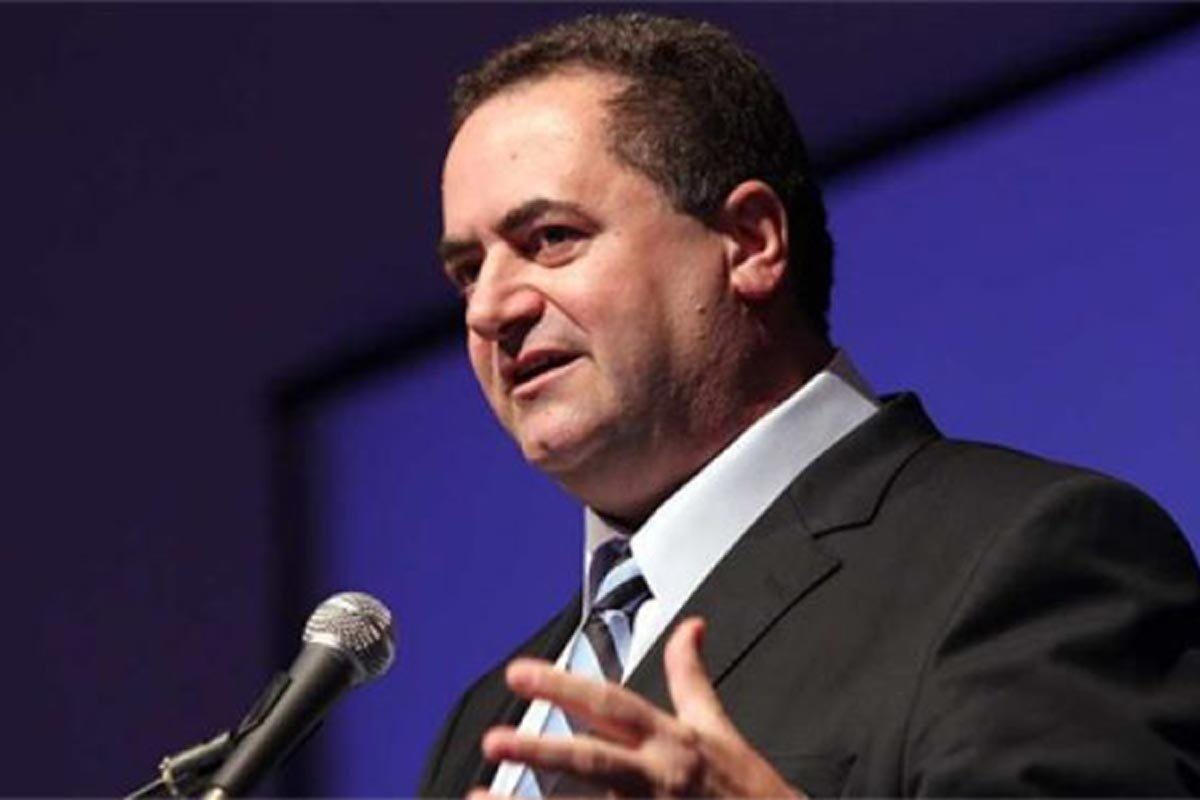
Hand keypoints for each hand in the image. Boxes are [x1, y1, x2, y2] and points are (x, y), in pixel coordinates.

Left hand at [470, 617, 805, 797]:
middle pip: (594, 761)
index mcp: (671, 742)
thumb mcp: (720, 728)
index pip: (610, 704)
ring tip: (481, 799)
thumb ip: (691, 678)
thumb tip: (690, 627)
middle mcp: (658, 779)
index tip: (520, 672)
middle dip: (542, 749)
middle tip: (495, 741)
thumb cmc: (749, 790)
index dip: (564, 685)